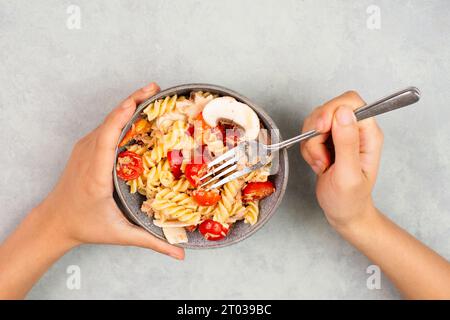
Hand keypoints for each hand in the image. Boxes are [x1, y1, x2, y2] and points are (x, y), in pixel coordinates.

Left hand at [38, 82, 183, 259]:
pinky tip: (136, 114)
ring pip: (108, 120)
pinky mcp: (85, 147)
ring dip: (129, 105)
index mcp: (96, 172)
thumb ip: (151, 243)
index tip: (143, 98)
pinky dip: (121, 115)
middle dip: (134, 100)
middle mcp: (88, 155)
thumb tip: (180, 255)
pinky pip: (105, 126)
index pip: (109, 135)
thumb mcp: (120, 235)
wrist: (54, 221)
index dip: (125, 113)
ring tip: (153, 97)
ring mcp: (84, 148)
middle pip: (111, 119)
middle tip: (159, 90)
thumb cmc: (86, 226)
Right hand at [300, 91, 383, 228]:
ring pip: (316, 121)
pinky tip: (318, 164)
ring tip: (321, 164)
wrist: (343, 212)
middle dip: (317, 131)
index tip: (321, 129)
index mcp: (368, 134)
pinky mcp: (328, 140)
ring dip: (311, 143)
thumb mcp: (348, 174)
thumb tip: (344, 112)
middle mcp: (356, 129)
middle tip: (321, 156)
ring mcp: (341, 134)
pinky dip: (308, 148)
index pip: (350, 102)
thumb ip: (346, 143)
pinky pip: (310, 132)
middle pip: (329, 108)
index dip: (332, 111)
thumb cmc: (349, 199)